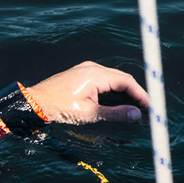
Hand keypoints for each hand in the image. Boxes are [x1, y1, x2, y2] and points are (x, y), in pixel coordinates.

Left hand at [23, 61, 146, 125]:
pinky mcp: (81, 74)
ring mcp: (85, 69)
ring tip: (132, 106)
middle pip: (121, 78)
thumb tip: (136, 115)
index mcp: (95, 75)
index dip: (140, 94)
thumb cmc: (58, 109)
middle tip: (144, 108)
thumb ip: (115, 114)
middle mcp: (92, 68)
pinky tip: (116, 100)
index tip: (149, 106)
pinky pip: (104, 78)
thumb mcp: (89, 114)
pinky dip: (113, 88)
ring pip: (113, 78)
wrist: (34, 103)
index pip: (126, 82)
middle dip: (135, 93)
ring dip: (124, 91)